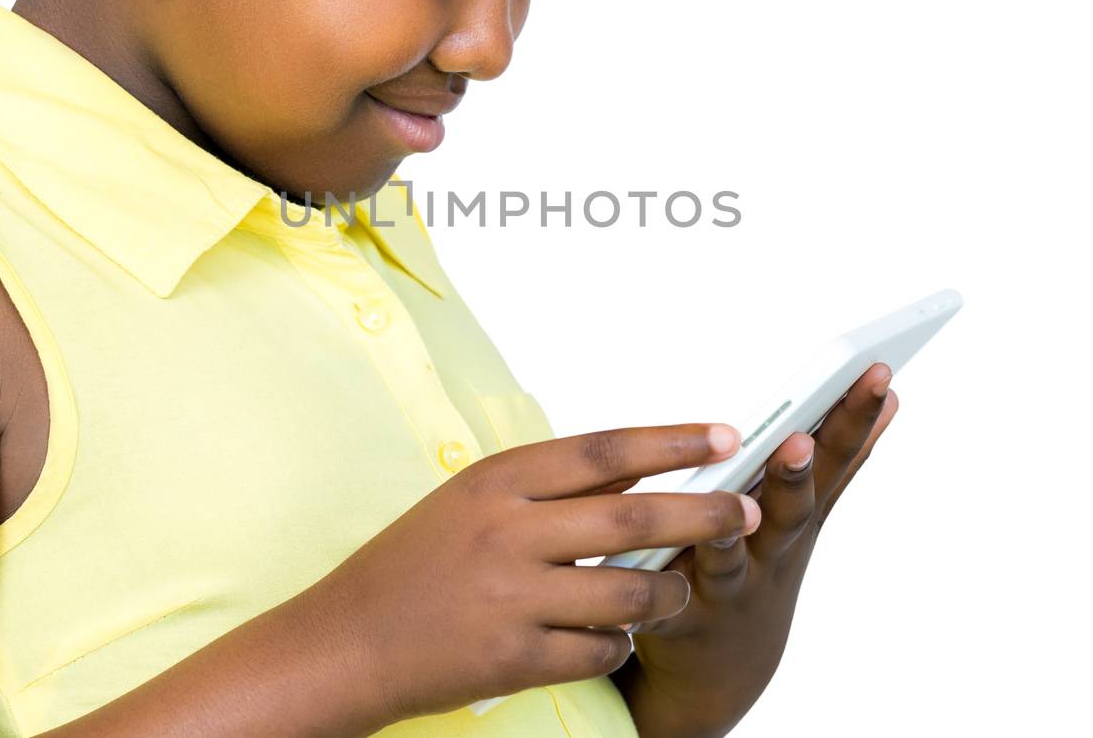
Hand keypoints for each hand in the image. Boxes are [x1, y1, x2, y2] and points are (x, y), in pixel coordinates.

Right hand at [306, 421, 760, 727]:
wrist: (346, 641)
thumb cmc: (413, 564)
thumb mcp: (473, 500)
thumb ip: (552, 487)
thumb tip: (638, 470)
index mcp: (497, 481)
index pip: (604, 451)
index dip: (671, 442)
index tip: (724, 435)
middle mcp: (507, 533)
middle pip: (634, 518)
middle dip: (704, 514)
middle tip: (745, 512)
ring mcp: (511, 599)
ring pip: (629, 594)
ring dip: (669, 594)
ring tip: (680, 591)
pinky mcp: (514, 658)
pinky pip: (600, 650)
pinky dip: (620, 644)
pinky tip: (616, 637)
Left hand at [611, 363, 899, 737]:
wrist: (723, 670)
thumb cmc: (763, 563)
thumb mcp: (807, 512)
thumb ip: (841, 460)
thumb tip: (889, 395)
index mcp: (799, 514)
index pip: (835, 458)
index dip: (856, 416)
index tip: (878, 370)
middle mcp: (771, 551)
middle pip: (790, 510)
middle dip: (796, 475)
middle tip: (799, 441)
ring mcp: (728, 588)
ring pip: (728, 557)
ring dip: (729, 532)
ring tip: (732, 513)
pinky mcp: (678, 616)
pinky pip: (663, 599)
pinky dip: (656, 588)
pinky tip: (645, 576)